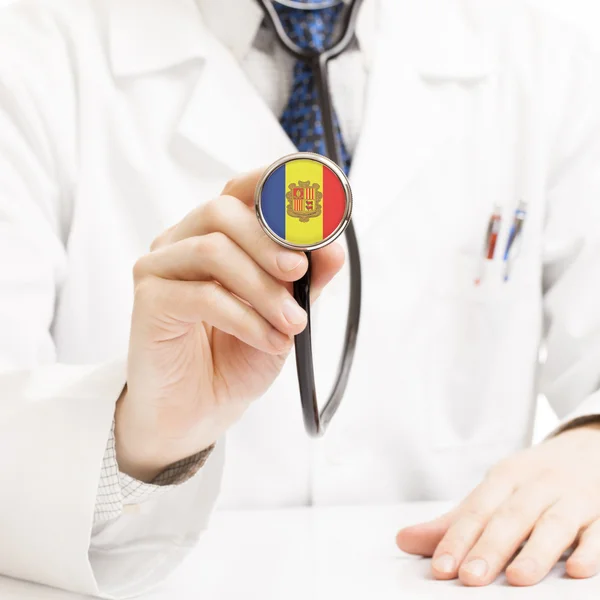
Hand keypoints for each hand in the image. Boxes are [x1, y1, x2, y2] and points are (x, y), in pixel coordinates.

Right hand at [116, 169, 343, 480]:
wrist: (199, 409)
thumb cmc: (237, 355)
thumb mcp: (285, 314)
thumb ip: (306, 279)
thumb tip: (332, 247)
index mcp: (216, 235)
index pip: (240, 190)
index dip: (273, 183)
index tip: (313, 202)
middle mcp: (183, 242)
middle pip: (222, 211)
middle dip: (269, 242)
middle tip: (299, 273)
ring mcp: (160, 268)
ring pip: (212, 250)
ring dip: (263, 289)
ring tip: (292, 323)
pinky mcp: (149, 301)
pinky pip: (202, 296)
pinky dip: (245, 318)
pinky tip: (268, 340)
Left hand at [396, 423, 599, 585]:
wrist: (588, 447)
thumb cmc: (532, 479)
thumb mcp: (494, 491)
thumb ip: (454, 522)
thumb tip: (404, 540)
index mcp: (505, 478)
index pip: (477, 510)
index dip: (457, 538)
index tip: (441, 567)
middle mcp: (536, 485)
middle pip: (511, 517)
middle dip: (490, 547)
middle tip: (470, 577)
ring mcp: (572, 497)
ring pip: (554, 524)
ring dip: (536, 551)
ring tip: (518, 579)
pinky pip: (598, 531)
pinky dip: (590, 549)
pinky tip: (578, 569)